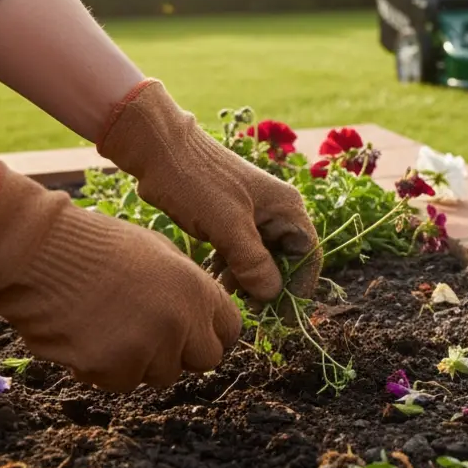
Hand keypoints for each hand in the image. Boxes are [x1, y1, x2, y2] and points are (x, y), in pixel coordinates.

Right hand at [0, 162, 241, 391]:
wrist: (43, 253)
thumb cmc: (99, 245)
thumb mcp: (162, 254)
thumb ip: (189, 289)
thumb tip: (201, 316)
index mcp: (199, 292)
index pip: (229, 332)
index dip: (209, 331)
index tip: (192, 330)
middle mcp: (181, 325)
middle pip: (204, 361)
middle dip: (182, 352)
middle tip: (151, 333)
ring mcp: (147, 350)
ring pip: (159, 375)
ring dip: (142, 360)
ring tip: (111, 326)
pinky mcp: (111, 369)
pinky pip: (119, 383)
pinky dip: (106, 368)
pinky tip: (88, 337)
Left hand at [96, 79, 322, 307]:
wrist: (159, 151)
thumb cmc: (197, 182)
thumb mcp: (228, 225)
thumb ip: (253, 262)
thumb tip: (272, 295)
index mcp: (286, 208)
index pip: (308, 255)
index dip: (300, 287)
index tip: (285, 316)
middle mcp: (275, 213)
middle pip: (284, 261)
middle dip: (268, 287)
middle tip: (250, 311)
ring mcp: (252, 217)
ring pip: (259, 261)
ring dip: (245, 281)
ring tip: (225, 295)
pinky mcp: (229, 221)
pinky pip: (239, 254)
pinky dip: (229, 271)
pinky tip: (213, 281)